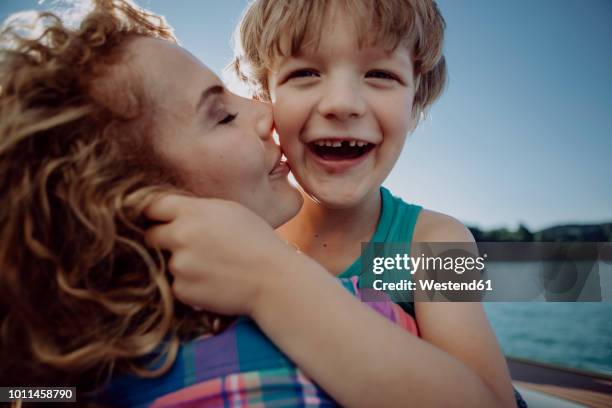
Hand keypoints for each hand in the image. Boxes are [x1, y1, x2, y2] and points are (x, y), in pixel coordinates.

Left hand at [145, 194, 293, 315]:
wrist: (274, 279)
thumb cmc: (258, 241)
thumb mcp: (230, 211)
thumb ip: (197, 209)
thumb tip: (171, 211)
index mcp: (192, 212)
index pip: (151, 206)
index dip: (156, 213)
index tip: (160, 218)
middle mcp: (180, 236)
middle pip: (151, 235)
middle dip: (163, 239)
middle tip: (186, 244)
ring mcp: (179, 265)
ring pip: (166, 261)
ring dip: (181, 264)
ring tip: (212, 266)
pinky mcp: (182, 290)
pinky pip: (177, 284)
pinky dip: (190, 284)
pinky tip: (214, 281)